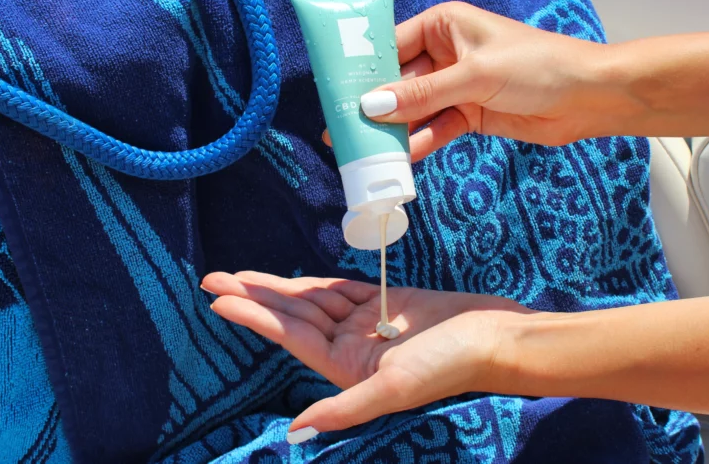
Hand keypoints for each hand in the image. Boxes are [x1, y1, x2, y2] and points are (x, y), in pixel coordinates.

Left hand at [202, 271, 532, 441]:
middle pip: (294, 316)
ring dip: (279, 287)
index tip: (219, 300)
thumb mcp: (394, 390)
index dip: (254, 317)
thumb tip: (294, 433)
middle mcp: (352, 348)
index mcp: (347, 370)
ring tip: (240, 274)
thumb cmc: (450, 365)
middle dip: (255, 297)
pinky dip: (317, 283)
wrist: (495, 337)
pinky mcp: (386, 303)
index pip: (290, 337)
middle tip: (213, 278)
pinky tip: (292, 279)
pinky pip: (342, 290)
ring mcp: (368, 324)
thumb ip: (344, 410)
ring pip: (314, 301)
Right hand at [323, 2, 630, 160]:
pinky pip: (436, 129)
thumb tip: (372, 106)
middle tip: (342, 130)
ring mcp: (457, 86)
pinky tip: (402, 159)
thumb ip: (423, 93)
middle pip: (399, 81)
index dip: (363, 69)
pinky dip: (421, 143)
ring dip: (395, 130)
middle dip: (375, 106)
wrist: (586, 97)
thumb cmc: (536, 65)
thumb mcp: (474, 75)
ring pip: (416, 109)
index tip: (335, 93)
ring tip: (364, 152)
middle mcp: (445, 53)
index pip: (392, 45)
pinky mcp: (470, 114)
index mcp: (443, 25)